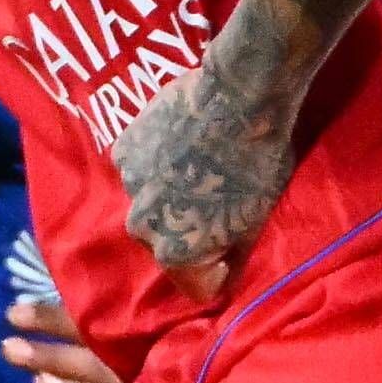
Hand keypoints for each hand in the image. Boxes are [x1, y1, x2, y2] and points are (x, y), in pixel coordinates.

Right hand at [112, 62, 293, 301]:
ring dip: (168, 195)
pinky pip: (137, 168)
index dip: (217, 270)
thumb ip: (233, 254)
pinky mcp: (123, 149)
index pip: (194, 284)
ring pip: (149, 204)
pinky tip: (179, 144)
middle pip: (165, 243)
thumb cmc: (259, 164)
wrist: (239, 98)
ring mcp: (129, 186)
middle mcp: (143, 227)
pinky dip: (154, 162)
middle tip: (215, 201)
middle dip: (187, 231)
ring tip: (197, 167)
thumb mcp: (257, 221)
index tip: (232, 247)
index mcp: (176, 253)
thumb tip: (225, 275)